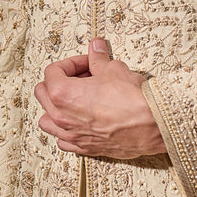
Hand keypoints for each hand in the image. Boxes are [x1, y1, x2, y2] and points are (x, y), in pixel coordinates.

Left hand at [34, 39, 167, 160]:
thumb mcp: (114, 70)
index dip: (72, 63)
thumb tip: (96, 48)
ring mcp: (71, 135)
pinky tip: (82, 121)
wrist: (153, 124)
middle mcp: (61, 116)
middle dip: (59, 82)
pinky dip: (67, 130)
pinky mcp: (84, 148)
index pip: (53, 72)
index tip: (88, 62)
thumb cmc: (133, 98)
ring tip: (76, 100)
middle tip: (82, 77)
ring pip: (47, 120)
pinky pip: (63, 140)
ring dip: (56, 107)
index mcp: (63, 94)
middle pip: (43, 94)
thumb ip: (98, 59)